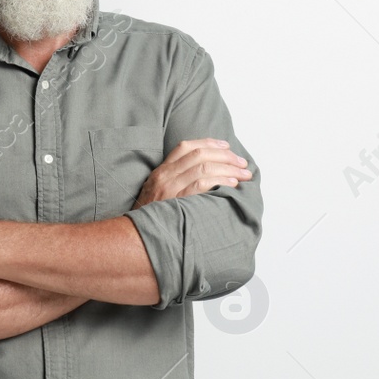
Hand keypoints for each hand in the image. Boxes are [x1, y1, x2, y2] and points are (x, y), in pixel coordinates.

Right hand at [132, 138, 250, 208]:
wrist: (135, 235)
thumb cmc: (151, 216)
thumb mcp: (157, 192)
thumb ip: (175, 180)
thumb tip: (205, 174)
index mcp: (161, 170)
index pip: (186, 146)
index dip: (209, 143)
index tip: (226, 146)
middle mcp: (165, 175)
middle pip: (199, 155)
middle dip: (225, 156)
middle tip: (242, 163)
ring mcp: (170, 187)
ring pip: (204, 167)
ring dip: (228, 169)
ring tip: (243, 175)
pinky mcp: (177, 200)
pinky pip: (202, 184)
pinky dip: (220, 181)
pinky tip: (232, 185)